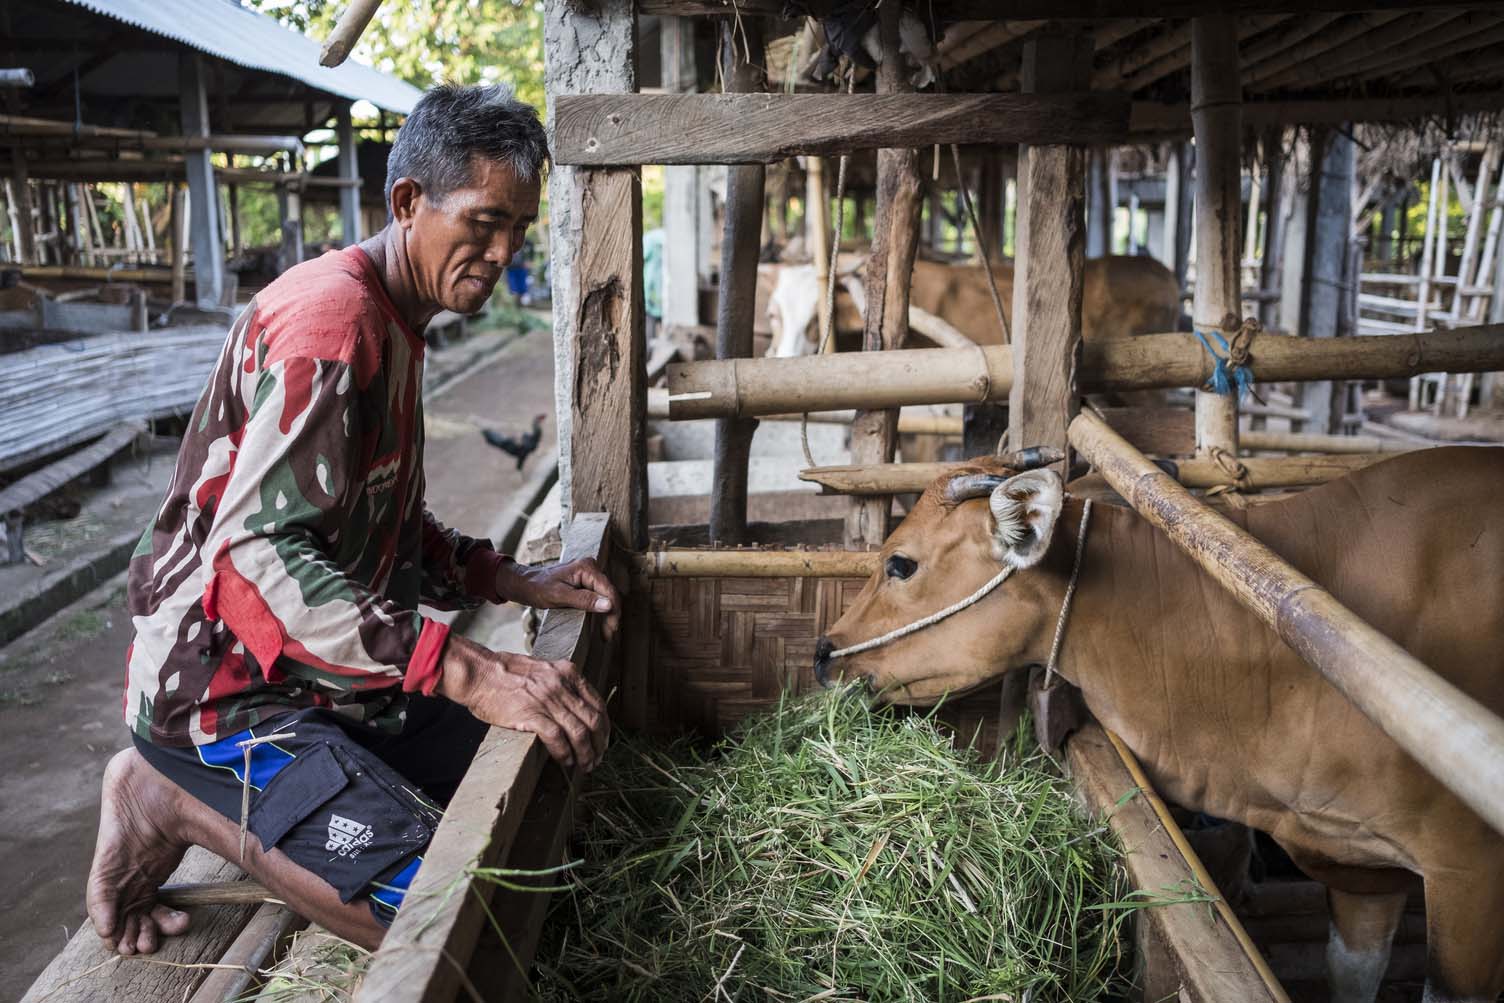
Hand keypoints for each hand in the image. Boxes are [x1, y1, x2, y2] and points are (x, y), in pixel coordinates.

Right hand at [437, 634, 608, 770]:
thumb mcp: (543, 670)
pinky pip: (557, 738)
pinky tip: (566, 761)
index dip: (605, 726)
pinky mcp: (531, 714)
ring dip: (586, 753)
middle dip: (599, 744)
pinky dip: (565, 753)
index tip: (603, 740)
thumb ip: (561, 685)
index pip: (598, 703)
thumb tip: (574, 708)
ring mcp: (548, 700)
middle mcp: (562, 685)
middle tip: (597, 758)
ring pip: (579, 732)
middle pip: (594, 720)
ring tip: (585, 765)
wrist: (480, 673)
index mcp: (568, 673)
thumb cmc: (505, 673)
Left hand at [499, 557, 620, 641]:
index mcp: (587, 568)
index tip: (610, 630)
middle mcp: (591, 567)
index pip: (609, 591)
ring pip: (606, 596)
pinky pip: (599, 595)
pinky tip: (600, 622)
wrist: (525, 584)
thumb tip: (609, 605)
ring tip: (605, 632)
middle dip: (611, 615)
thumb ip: (585, 600)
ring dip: (608, 614)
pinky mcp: (586, 580)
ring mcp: (589, 573)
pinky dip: (600, 609)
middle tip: (608, 635)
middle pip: (610, 593)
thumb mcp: (560, 596)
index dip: (613, 612)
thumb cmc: (538, 588)